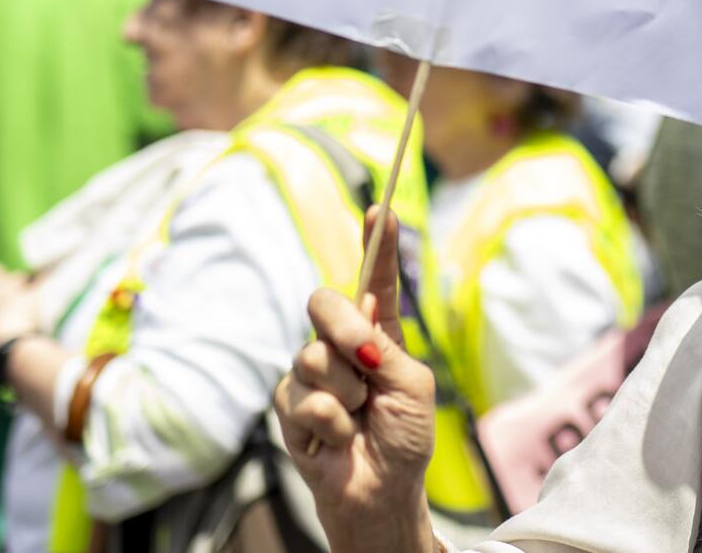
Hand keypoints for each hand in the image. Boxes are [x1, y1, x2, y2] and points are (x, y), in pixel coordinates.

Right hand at [275, 207, 436, 551]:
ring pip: (313, 357)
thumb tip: (356, 332)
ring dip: (346, 393)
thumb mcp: (413, 386)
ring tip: (359, 418)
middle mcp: (339, 345)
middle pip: (323, 303)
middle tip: (367, 362)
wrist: (382, 491)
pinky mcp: (289, 407)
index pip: (373, 280)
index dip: (375, 244)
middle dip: (344, 328)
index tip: (380, 209)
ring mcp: (310, 374)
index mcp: (377, 332)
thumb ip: (387, 351)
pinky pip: (305, 400)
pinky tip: (338, 440)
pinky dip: (331, 423)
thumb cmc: (405, 438)